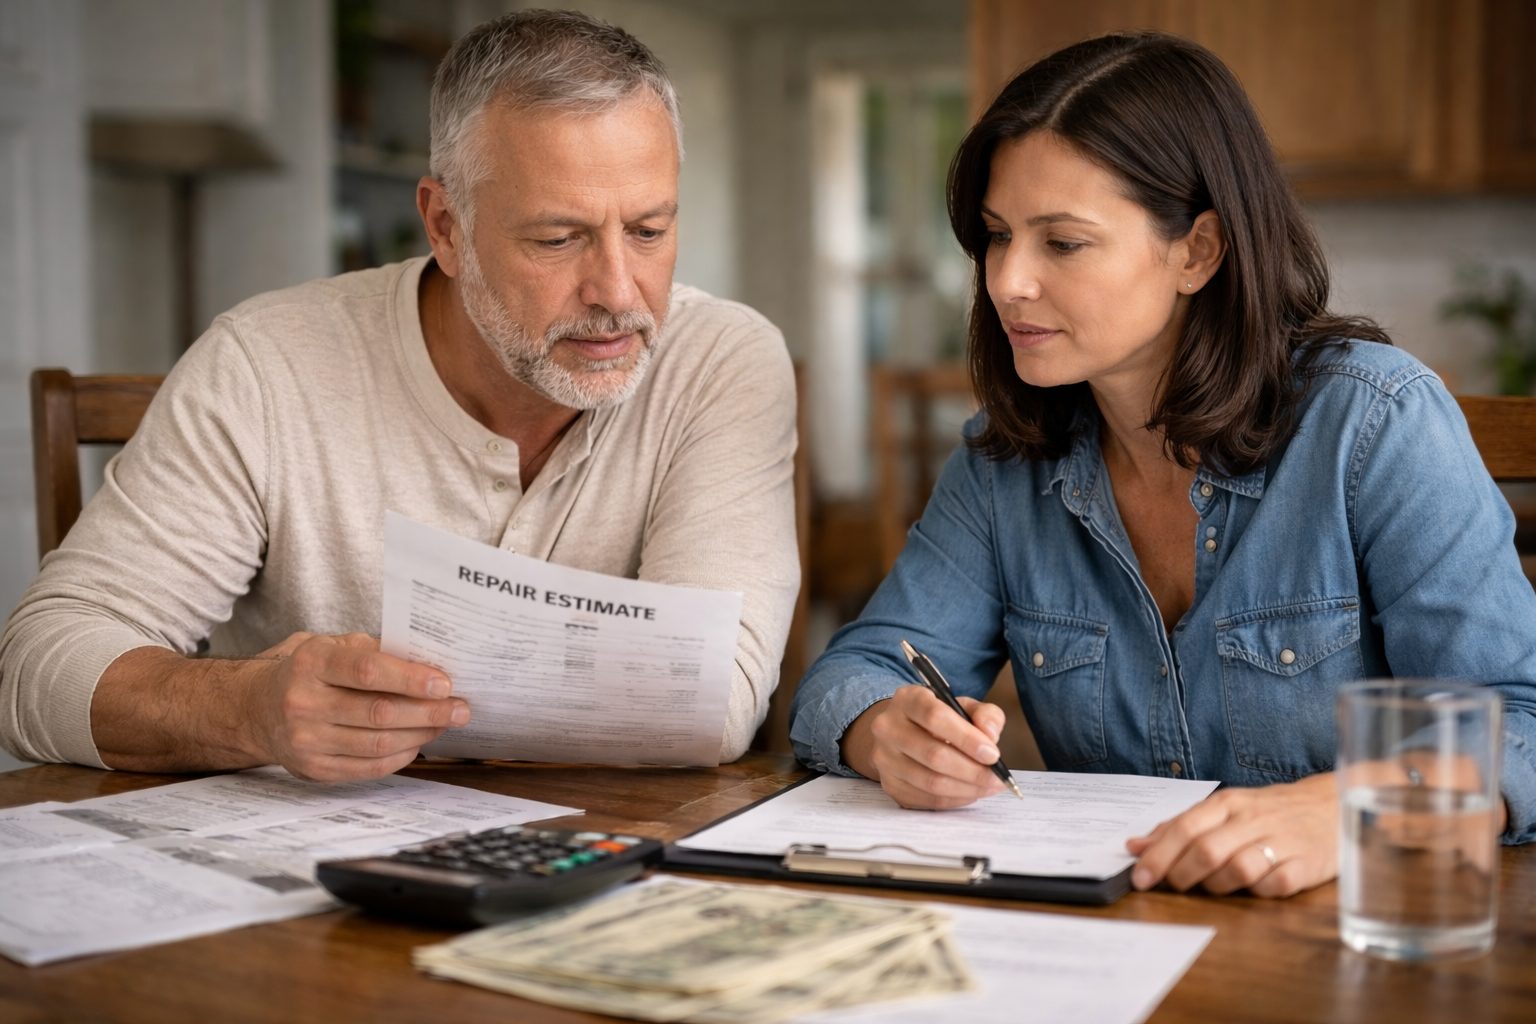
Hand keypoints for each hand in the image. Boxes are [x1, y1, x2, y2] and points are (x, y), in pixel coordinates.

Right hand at [245, 632, 469, 781]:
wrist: (257, 709)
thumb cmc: (310, 672)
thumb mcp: (334, 646)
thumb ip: (377, 650)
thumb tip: (431, 661)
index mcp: (311, 663)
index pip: (368, 671)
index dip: (410, 678)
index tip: (445, 683)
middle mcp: (303, 703)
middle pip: (379, 712)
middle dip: (428, 712)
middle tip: (461, 708)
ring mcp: (306, 740)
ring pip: (378, 744)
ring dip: (421, 735)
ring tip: (445, 723)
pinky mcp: (314, 769)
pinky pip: (369, 768)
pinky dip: (401, 755)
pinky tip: (418, 742)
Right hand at [840, 686, 1006, 809]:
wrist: (901, 735)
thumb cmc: (938, 721)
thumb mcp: (963, 706)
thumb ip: (985, 715)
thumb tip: (990, 735)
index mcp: (907, 699)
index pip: (935, 717)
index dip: (967, 738)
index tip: (993, 754)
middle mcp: (888, 727)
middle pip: (933, 754)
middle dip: (972, 770)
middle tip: (997, 778)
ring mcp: (884, 759)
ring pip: (931, 782)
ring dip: (967, 789)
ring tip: (988, 786)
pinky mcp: (889, 785)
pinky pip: (927, 799)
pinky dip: (955, 800)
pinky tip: (970, 792)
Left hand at [1124, 773, 1336, 897]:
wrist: (1332, 805)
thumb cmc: (1268, 812)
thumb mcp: (1223, 811)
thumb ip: (1179, 827)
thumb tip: (1135, 847)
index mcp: (1227, 803)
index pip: (1184, 828)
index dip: (1158, 856)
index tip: (1139, 878)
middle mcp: (1252, 820)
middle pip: (1207, 851)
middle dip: (1181, 875)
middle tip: (1171, 886)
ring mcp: (1281, 842)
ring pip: (1237, 870)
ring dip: (1216, 886)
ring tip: (1212, 887)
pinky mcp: (1307, 865)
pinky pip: (1274, 886)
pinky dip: (1257, 892)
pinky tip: (1252, 889)